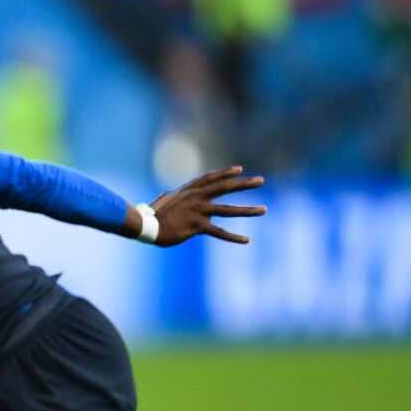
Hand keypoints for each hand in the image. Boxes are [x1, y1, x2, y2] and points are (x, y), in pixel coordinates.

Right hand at [148, 166, 265, 245]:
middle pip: (224, 187)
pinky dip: (233, 237)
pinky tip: (247, 240)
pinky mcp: (197, 226)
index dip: (225, 173)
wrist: (147, 225)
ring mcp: (198, 211)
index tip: (240, 169)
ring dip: (248, 210)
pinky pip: (219, 232)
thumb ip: (174, 196)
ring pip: (228, 210)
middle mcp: (196, 198)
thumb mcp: (165, 200)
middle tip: (261, 180)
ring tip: (264, 209)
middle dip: (244, 184)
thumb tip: (170, 195)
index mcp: (189, 191)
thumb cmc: (152, 214)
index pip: (210, 178)